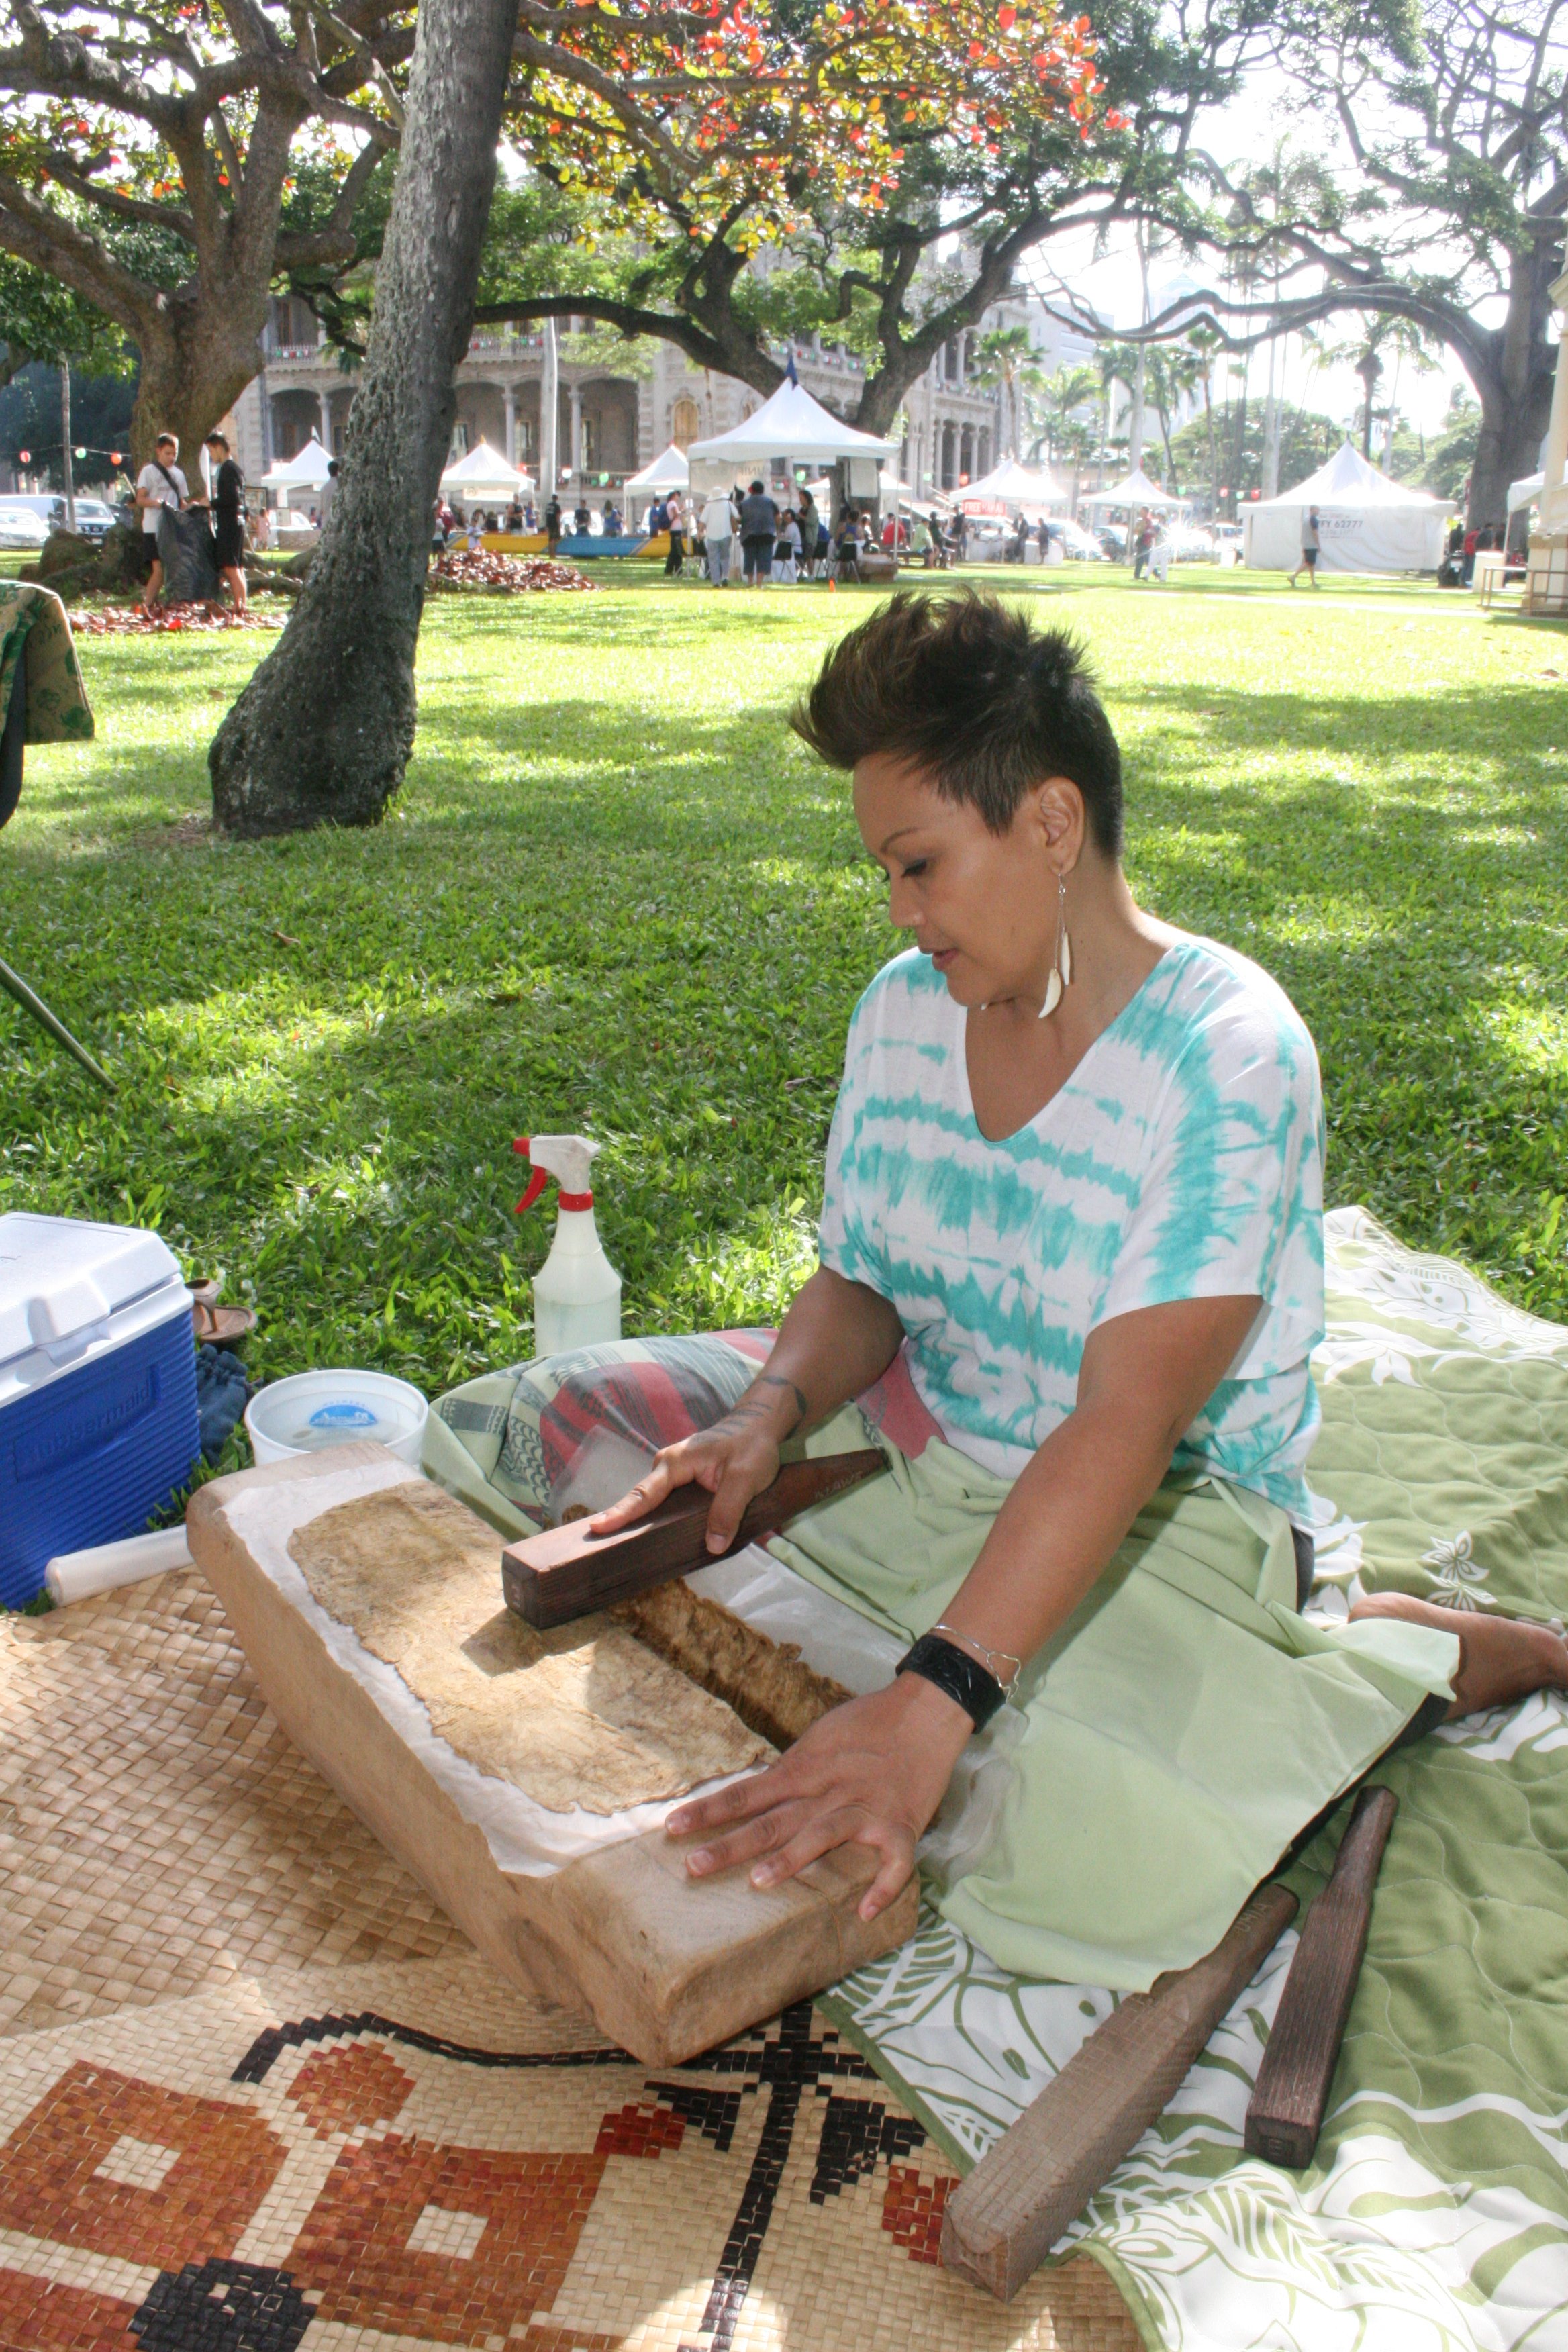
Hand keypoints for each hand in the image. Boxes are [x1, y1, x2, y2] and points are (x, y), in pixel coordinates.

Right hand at [587, 1403, 785, 1553]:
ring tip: (615, 1551)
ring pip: (652, 1504)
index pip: (645, 1494)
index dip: (621, 1514)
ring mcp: (673, 1475)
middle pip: (640, 1501)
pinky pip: (664, 1504)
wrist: (759, 1426)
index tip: (596, 1528)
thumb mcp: (746, 1478)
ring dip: (637, 1524)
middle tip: (595, 1548)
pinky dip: (655, 1520)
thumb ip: (729, 1510)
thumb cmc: (752, 1447)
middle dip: (619, 1522)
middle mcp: (667, 1467)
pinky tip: (649, 1541)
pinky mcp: (683, 1483)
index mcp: (676, 1462)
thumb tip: (712, 1546)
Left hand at [665, 1672, 972, 1920]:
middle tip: (693, 1867)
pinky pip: (894, 1862)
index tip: (672, 1828)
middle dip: (732, 1844)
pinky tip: (864, 1912)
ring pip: (823, 1833)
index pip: (748, 1792)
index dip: (710, 1810)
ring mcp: (865, 1807)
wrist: (927, 1709)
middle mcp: (829, 1789)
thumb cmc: (869, 1723)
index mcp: (805, 1768)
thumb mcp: (820, 1738)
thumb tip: (760, 1791)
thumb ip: (792, 1769)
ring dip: (792, 1858)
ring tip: (759, 1882)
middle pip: (773, 1819)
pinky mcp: (902, 1824)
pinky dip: (882, 1886)